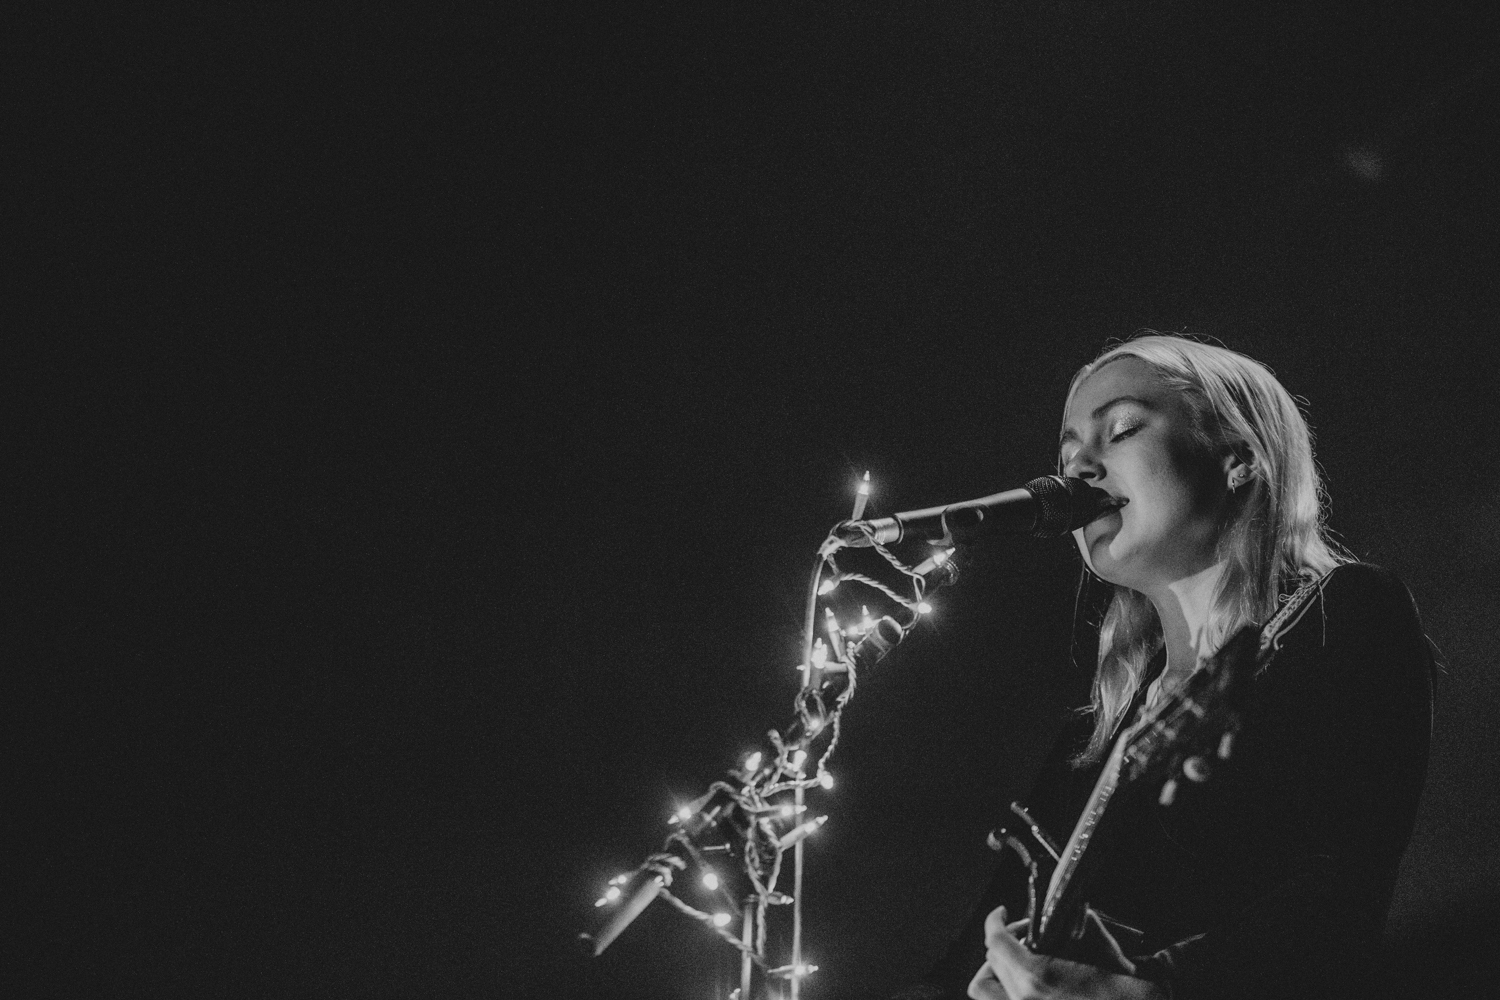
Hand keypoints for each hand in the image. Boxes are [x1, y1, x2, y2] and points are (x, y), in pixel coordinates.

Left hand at [966, 907, 1165, 999]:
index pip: (995, 941)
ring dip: (995, 972)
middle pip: (990, 962)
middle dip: (1003, 942)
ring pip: (985, 991)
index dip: (995, 921)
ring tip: (1016, 962)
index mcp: (1036, 978)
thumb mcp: (1109, 954)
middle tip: (1024, 935)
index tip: (1001, 913)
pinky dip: (1006, 992)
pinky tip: (1028, 984)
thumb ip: (1088, 929)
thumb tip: (1079, 913)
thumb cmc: (1127, 995)